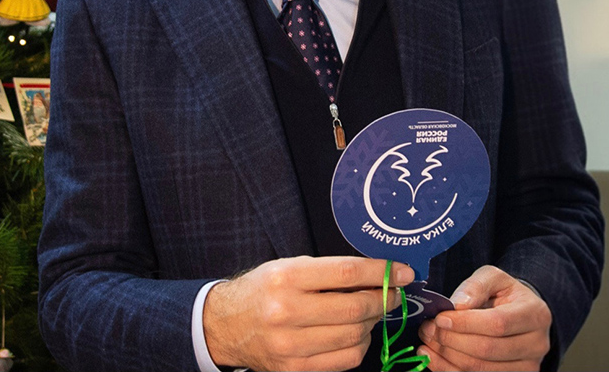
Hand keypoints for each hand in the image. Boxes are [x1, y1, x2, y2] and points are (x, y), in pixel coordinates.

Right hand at [203, 255, 412, 370]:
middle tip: (392, 294)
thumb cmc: (261, 291)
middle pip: (355, 308)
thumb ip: (327, 272)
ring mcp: (291, 345)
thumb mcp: (286, 268)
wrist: (226, 325)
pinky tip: (356, 334)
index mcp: (284, 278)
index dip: (381, 273)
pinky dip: (360, 346)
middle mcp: (286, 311)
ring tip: (370, 313)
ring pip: (355, 337)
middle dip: (384, 300)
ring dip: (373, 324)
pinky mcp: (295, 368)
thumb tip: (376, 275)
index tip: (402, 272)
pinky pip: (345, 360)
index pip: (346, 273)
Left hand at [416, 265, 550, 370]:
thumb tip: (457, 304)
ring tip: (427, 341)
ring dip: (447, 356)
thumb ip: (475, 286)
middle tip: (427, 329)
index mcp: (534, 314)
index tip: (440, 318)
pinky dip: (450, 370)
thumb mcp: (493, 278)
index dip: (465, 323)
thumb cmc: (505, 294)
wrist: (521, 313)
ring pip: (482, 368)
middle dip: (451, 340)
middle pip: (488, 349)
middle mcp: (536, 344)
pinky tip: (432, 358)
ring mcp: (527, 366)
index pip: (498, 323)